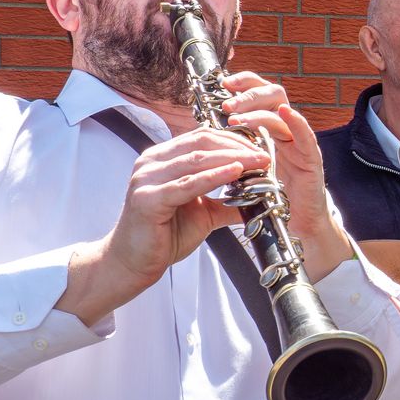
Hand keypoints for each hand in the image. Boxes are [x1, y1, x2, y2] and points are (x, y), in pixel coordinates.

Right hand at [59, 128, 269, 324]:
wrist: (134, 261)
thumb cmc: (164, 235)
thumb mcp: (204, 214)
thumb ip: (227, 204)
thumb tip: (259, 201)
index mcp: (163, 159)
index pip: (202, 138)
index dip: (234, 141)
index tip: (261, 149)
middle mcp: (152, 162)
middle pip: (201, 144)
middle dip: (238, 148)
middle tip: (265, 157)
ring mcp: (147, 178)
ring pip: (196, 160)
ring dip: (232, 159)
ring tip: (258, 163)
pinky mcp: (148, 199)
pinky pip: (187, 184)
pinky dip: (213, 177)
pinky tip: (235, 173)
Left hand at [222, 72, 351, 280]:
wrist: (296, 230)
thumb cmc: (272, 200)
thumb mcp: (247, 171)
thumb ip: (235, 152)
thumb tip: (205, 137)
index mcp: (271, 132)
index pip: (261, 96)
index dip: (245, 85)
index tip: (223, 83)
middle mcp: (288, 133)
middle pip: (274, 96)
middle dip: (249, 94)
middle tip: (227, 103)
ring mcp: (301, 145)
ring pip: (285, 113)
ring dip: (261, 111)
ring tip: (239, 118)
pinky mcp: (312, 162)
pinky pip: (308, 138)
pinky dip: (298, 123)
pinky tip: (286, 114)